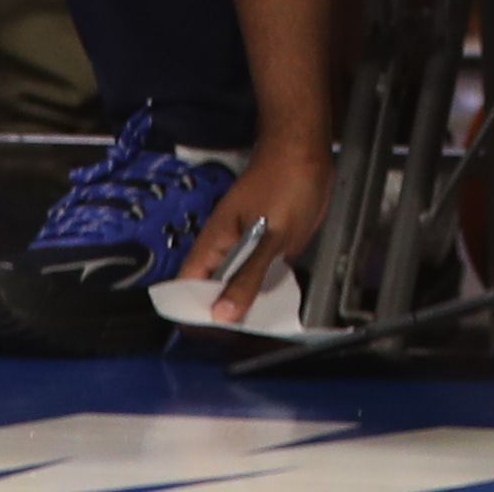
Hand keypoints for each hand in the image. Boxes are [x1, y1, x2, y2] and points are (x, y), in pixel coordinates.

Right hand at [178, 132, 336, 326]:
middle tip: (240, 344)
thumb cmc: (286, 184)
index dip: (194, 316)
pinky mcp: (265, 247)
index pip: (187, 290)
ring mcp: (245, 249)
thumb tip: (222, 316)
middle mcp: (224, 250)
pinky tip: (274, 311)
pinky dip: (261, 293)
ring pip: (235, 287)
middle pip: (210, 294)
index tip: (211, 341)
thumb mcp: (271, 235)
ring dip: (243, 308)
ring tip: (257, 336)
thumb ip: (247, 275)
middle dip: (220, 319)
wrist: (306, 151)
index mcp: (213, 245)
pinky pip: (256, 277)